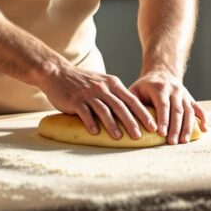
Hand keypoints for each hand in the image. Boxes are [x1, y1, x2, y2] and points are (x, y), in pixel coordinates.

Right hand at [38, 61, 157, 139]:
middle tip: (139, 136)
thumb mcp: (102, 82)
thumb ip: (115, 94)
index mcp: (112, 83)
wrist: (57, 72)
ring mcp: (88, 93)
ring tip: (119, 137)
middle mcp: (102, 88)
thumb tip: (132, 112)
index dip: (143, 113)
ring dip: (112, 125)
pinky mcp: (75, 100)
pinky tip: (95, 132)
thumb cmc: (82, 81)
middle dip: (131, 122)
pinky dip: (90, 122)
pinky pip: (85, 112)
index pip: (132, 100)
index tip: (152, 126)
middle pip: (120, 106)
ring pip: (104, 110)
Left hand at [129, 71, 206, 144]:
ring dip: (187, 127)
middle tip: (172, 142)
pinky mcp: (190, 99)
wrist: (162, 72)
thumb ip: (133, 103)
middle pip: (177, 111)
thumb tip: (128, 121)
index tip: (161, 134)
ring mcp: (184, 94)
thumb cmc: (145, 86)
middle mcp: (174, 90)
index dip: (163, 120)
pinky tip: (203, 130)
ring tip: (184, 141)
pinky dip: (203, 119)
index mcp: (160, 88)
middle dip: (175, 128)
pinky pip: (198, 109)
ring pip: (188, 112)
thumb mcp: (135, 89)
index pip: (163, 105)